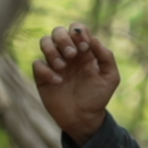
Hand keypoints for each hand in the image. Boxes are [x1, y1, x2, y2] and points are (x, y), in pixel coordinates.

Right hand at [32, 22, 118, 145]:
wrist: (83, 118)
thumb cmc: (97, 97)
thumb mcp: (110, 77)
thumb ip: (106, 57)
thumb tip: (94, 39)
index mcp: (84, 50)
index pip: (77, 28)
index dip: (78, 32)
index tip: (85, 47)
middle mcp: (67, 54)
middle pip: (58, 31)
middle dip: (63, 39)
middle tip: (72, 55)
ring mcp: (54, 63)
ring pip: (44, 41)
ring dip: (52, 51)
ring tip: (63, 67)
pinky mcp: (42, 76)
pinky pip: (37, 63)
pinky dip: (45, 70)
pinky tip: (57, 81)